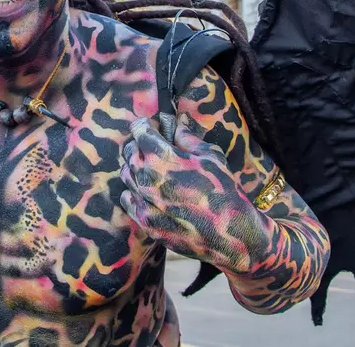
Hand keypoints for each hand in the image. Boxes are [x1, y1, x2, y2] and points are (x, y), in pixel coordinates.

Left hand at [119, 116, 273, 275]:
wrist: (228, 232)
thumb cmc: (222, 189)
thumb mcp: (210, 155)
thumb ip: (187, 136)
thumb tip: (178, 121)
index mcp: (161, 156)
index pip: (139, 129)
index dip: (146, 125)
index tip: (153, 127)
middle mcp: (146, 177)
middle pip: (129, 150)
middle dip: (139, 144)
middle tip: (153, 146)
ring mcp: (143, 201)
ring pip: (126, 174)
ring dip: (135, 167)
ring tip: (153, 169)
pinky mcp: (144, 221)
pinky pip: (128, 199)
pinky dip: (134, 191)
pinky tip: (149, 191)